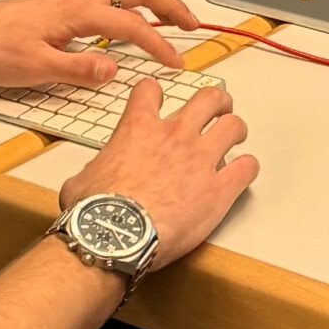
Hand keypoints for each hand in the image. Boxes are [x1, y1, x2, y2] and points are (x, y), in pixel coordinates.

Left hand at [0, 0, 200, 89]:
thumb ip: (79, 67)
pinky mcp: (63, 4)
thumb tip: (114, 68)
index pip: (131, 24)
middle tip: (191, 23)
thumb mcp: (36, 67)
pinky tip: (132, 15)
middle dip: (168, 5)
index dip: (158, 43)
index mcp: (78, 11)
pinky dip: (131, 0)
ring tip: (171, 16)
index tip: (176, 61)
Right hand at [59, 81, 256, 269]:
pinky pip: (247, 168)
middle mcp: (175, 136)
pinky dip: (247, 168)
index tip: (157, 99)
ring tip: (235, 137)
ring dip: (235, 129)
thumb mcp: (81, 180)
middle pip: (208, 98)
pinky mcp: (219, 189)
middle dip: (216, 101)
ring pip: (233, 126)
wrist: (116, 238)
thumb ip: (96, 168)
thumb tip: (91, 178)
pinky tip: (241, 174)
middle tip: (218, 109)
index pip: (149, 91)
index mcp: (138, 129)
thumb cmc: (94, 212)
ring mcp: (201, 160)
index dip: (154, 93)